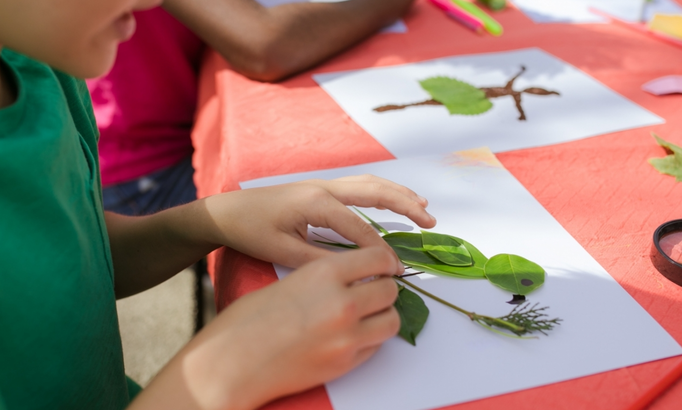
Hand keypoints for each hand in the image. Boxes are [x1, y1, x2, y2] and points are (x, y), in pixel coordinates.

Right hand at [131, 247, 403, 409]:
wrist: (232, 363)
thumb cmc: (249, 320)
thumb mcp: (290, 280)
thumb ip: (327, 276)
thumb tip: (356, 276)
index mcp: (324, 273)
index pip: (378, 257)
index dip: (385, 261)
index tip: (384, 265)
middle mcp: (341, 302)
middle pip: (390, 289)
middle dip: (384, 288)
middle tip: (373, 291)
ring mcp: (346, 336)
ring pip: (392, 320)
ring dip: (383, 315)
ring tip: (366, 315)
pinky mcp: (345, 364)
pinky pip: (376, 346)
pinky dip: (370, 339)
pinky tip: (350, 335)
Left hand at [203, 174, 435, 267]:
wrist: (227, 211)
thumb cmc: (252, 232)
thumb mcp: (284, 252)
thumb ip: (320, 261)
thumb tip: (355, 272)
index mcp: (317, 204)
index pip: (360, 229)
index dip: (381, 251)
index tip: (396, 271)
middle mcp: (325, 188)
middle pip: (375, 192)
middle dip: (405, 206)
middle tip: (430, 223)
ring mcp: (324, 184)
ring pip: (370, 183)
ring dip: (399, 193)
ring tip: (423, 207)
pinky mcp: (321, 187)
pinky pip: (360, 185)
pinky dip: (382, 190)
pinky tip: (394, 198)